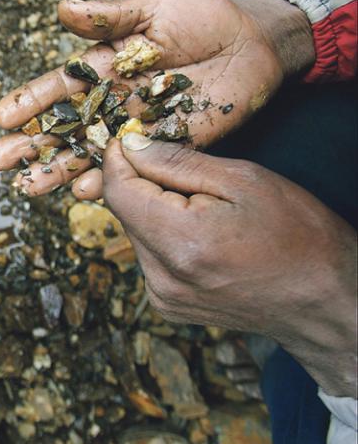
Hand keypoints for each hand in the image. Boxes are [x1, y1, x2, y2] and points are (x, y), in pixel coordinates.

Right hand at [0, 0, 314, 198]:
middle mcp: (113, 101)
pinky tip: (83, 191)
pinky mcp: (167, 145)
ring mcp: (137, 127)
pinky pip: (134, 168)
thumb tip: (62, 8)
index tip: (1, 116)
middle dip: (32, 143)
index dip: (31, 100)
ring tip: (28, 187)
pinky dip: (108, 180)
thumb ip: (110, 16)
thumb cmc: (203, 16)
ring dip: (60, 170)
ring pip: (90, 153)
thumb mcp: (153, 7)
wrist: (254, 42)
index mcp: (104, 67)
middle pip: (65, 127)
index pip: (60, 87)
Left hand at [102, 133, 356, 396]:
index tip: (129, 138)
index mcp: (181, 243)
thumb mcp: (245, 180)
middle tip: (184, 171)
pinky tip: (200, 235)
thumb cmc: (299, 234)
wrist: (327, 301)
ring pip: (135, 233)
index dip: (118, 159)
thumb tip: (129, 145)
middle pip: (125, 212)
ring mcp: (163, 297)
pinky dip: (164, 237)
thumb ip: (177, 162)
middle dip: (143, 183)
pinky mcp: (168, 306)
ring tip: (203, 208)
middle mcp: (163, 277)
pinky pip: (149, 256)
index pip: (117, 191)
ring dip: (156, 211)